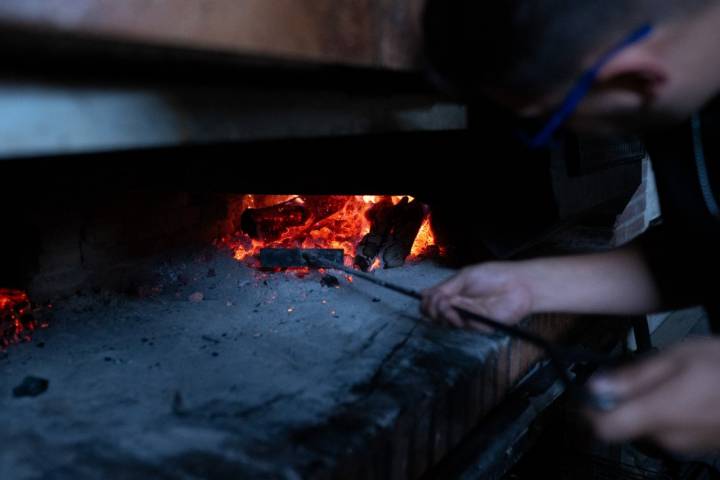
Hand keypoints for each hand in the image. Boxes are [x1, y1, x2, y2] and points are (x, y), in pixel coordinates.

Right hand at [420, 262, 532, 329]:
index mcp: (453, 292)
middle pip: (434, 315)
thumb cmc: (494, 276)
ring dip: (444, 315)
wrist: (519, 285)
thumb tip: (423, 293)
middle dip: (432, 310)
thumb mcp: (464, 276)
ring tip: (449, 307)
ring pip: (446, 323)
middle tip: (441, 302)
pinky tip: (460, 313)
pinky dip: (459, 319)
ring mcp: (468, 316)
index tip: (428, 298)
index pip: (431, 303)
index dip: (426, 303)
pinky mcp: (479, 326)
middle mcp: (458, 306)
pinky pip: (464, 326)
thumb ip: (444, 288)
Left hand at [586, 338, 719, 453]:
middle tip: (636, 374)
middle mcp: (669, 437)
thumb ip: (635, 375)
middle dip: (623, 400)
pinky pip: (669, 431)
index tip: (589, 392)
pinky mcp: (699, 445)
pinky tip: (684, 392)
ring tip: (668, 379)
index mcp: (660, 413)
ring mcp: (686, 445)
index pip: (606, 428)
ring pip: (646, 426)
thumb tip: (598, 385)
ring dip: (646, 404)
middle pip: (625, 424)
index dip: (590, 411)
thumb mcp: (678, 357)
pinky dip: (667, 412)